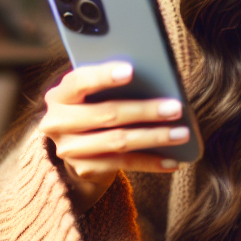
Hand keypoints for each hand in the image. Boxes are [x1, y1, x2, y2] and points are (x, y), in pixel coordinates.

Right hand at [37, 62, 190, 213]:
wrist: (76, 147)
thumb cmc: (92, 108)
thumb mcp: (91, 94)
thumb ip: (109, 86)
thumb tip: (154, 82)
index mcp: (60, 95)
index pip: (79, 82)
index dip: (103, 76)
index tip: (131, 71)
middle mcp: (58, 123)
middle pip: (107, 114)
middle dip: (145, 111)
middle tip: (176, 108)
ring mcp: (69, 149)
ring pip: (118, 141)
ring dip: (154, 137)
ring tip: (182, 134)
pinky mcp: (84, 169)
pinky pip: (124, 163)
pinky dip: (151, 162)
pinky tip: (173, 160)